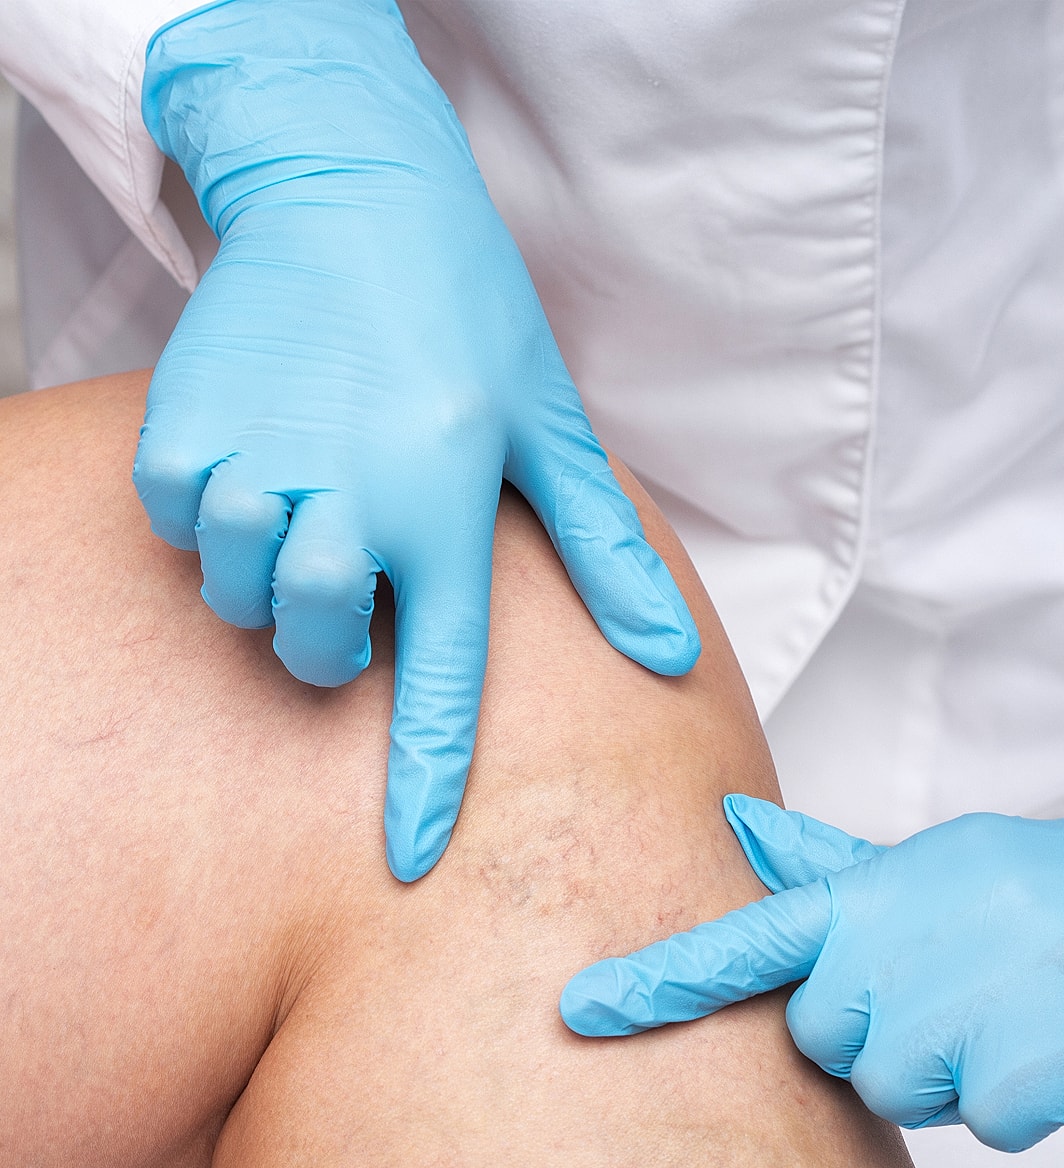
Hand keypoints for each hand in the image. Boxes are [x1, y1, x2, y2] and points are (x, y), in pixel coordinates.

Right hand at [135, 0, 698, 880]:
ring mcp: (259, 463)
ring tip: (303, 501)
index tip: (413, 862)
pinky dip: (207, 506)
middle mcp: (350, 501)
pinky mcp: (185, 425)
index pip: (444, 683)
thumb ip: (602, 550)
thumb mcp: (550, 424)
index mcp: (450, 510)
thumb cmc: (468, 312)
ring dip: (267, 572)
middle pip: (316, 651)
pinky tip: (254, 457)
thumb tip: (669, 656)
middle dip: (332, 639)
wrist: (352, 191)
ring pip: (236, 596)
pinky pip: (175, 520)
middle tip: (352, 566)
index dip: (428, 783)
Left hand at [560, 795, 1063, 1149]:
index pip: (742, 942)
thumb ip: (830, 865)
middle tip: (954, 988)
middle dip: (874, 1030)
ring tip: (1006, 1011)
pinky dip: (1006, 1102)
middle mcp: (890, 953)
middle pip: (819, 1040)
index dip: (657, 982)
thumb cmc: (1061, 892)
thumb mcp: (939, 861)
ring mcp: (941, 1021)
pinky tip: (1046, 1046)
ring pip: (888, 1092)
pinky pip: (967, 1124)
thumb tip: (740, 827)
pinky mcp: (997, 1090)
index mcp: (871, 895)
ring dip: (942, 1070)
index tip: (581, 1009)